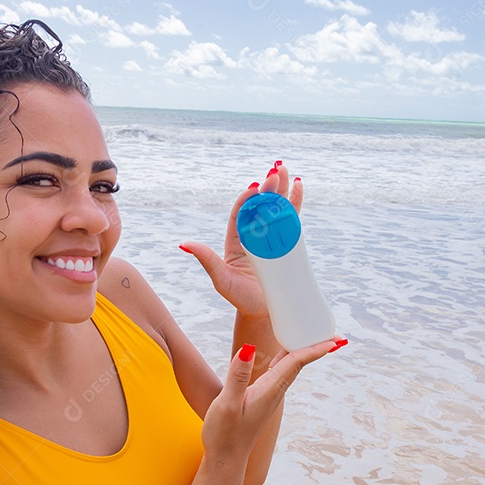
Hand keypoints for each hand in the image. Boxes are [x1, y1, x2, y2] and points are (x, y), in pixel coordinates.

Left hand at [180, 162, 302, 318]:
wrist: (264, 314)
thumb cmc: (240, 298)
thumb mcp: (220, 278)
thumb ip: (206, 259)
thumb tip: (185, 244)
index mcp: (237, 241)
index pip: (241, 214)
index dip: (247, 200)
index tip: (254, 188)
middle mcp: (255, 236)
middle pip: (261, 206)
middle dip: (268, 188)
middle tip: (275, 171)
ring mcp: (272, 239)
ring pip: (277, 209)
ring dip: (282, 190)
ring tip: (287, 172)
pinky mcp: (287, 246)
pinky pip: (292, 221)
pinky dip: (295, 204)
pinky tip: (299, 188)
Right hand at [200, 337, 337, 474]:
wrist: (225, 460)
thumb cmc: (224, 435)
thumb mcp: (227, 404)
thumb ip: (238, 376)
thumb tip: (249, 348)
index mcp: (269, 391)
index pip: (296, 363)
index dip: (314, 348)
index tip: (334, 339)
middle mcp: (274, 393)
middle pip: (299, 364)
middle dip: (316, 349)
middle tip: (335, 335)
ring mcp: (269, 396)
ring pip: (290, 368)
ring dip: (303, 353)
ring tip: (314, 339)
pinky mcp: (262, 399)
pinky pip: (279, 373)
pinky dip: (287, 360)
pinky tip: (284, 354)